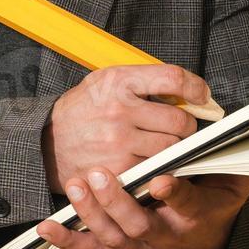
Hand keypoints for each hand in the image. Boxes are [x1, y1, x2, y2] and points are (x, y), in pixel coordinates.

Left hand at [36, 169, 248, 248]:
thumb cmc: (215, 209)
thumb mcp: (235, 188)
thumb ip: (238, 164)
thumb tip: (248, 135)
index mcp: (194, 215)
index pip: (185, 204)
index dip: (175, 195)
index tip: (163, 180)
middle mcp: (165, 235)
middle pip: (140, 224)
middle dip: (119, 201)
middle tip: (101, 175)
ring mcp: (139, 246)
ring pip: (113, 235)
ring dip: (93, 212)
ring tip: (78, 184)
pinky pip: (91, 248)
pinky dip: (68, 240)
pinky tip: (47, 228)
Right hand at [40, 64, 208, 195]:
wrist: (46, 142)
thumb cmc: (81, 110)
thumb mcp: (106, 81)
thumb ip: (143, 81)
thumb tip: (186, 90)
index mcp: (119, 82)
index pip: (172, 78)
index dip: (195, 87)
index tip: (201, 95)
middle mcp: (120, 110)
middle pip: (180, 120)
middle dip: (186, 126)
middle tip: (179, 128)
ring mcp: (119, 142)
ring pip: (171, 148)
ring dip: (174, 149)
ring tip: (162, 145)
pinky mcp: (117, 169)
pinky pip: (155, 169)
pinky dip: (157, 168)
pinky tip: (148, 161)